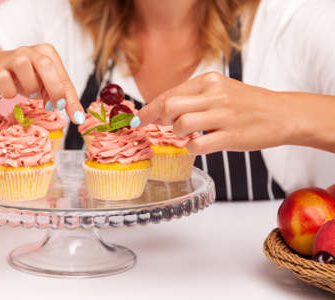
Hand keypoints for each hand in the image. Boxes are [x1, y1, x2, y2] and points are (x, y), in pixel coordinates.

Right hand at [0, 44, 83, 123]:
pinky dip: (10, 93)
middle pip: (46, 65)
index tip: (76, 117)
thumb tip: (77, 116)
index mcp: (47, 53)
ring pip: (24, 69)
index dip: (71, 98)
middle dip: (54, 88)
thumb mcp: (44, 86)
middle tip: (56, 106)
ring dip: (31, 88)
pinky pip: (5, 82)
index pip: (63, 76)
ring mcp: (12, 58)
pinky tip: (9, 92)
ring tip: (31, 94)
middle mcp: (30, 51)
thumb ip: (61, 96)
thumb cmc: (22, 78)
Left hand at [138, 72, 299, 153]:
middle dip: (155, 119)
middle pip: (169, 106)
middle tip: (156, 127)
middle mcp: (214, 95)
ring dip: (176, 133)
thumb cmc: (247, 104)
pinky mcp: (231, 136)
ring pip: (180, 124)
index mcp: (209, 81)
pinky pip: (197, 145)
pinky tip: (199, 145)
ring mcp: (223, 115)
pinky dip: (191, 148)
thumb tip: (161, 110)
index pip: (169, 93)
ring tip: (186, 135)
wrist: (283, 114)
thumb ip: (193, 97)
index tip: (138, 118)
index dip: (149, 108)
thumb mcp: (221, 90)